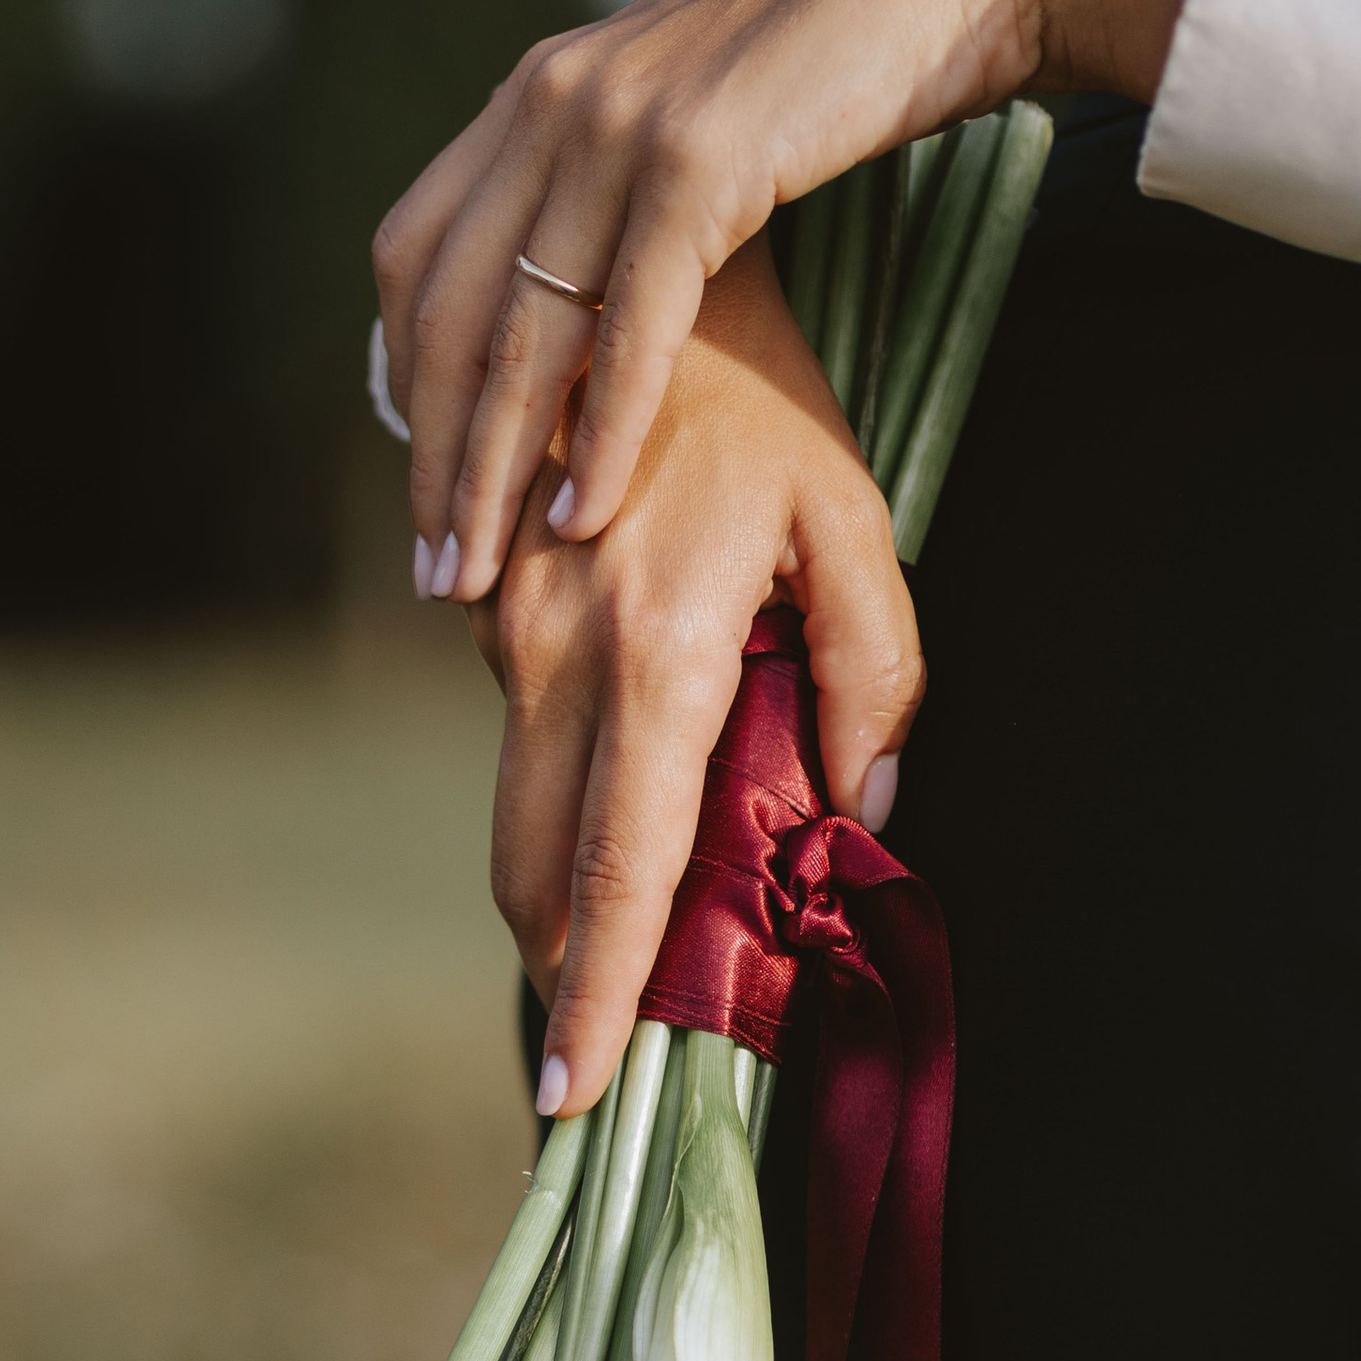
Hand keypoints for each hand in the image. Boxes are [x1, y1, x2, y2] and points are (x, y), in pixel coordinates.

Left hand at [376, 0, 1219, 605]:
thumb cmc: (831, 72)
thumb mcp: (684, 125)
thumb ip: (608, 191)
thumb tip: (566, 297)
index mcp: (534, 91)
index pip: (415, 258)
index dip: (404, 384)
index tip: (426, 489)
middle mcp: (551, 99)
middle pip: (447, 311)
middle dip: (436, 456)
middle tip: (436, 574)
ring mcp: (618, 125)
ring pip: (523, 332)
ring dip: (496, 469)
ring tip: (486, 574)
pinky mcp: (697, 162)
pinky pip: (628, 329)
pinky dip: (599, 434)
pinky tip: (584, 516)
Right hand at [469, 234, 920, 1115]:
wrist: (624, 265)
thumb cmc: (766, 399)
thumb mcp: (856, 526)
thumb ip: (878, 677)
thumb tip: (868, 813)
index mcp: (656, 657)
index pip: (619, 870)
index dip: (599, 995)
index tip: (574, 1095)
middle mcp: (550, 655)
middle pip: (530, 870)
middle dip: (561, 972)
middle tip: (599, 1052)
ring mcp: (499, 627)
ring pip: (515, 809)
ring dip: (560, 883)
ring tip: (620, 938)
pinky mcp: (482, 602)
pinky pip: (517, 732)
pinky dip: (557, 785)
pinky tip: (612, 781)